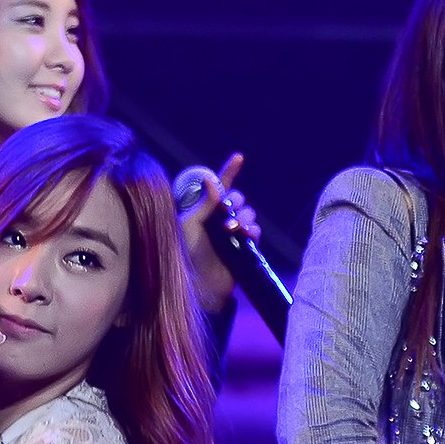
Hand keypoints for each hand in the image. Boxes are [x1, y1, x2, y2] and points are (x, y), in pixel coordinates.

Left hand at [176, 153, 260, 314]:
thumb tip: (211, 180)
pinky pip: (256, 229)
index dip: (228, 172)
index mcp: (201, 212)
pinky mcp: (244, 245)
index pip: (217, 188)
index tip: (239, 157)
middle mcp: (217, 219)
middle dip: (236, 202)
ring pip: (248, 213)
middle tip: (227, 214)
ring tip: (234, 230)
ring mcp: (232, 232)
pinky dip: (253, 230)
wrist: (203, 286)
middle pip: (237, 198)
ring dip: (244, 218)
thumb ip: (203, 204)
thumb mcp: (190, 227)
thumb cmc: (188, 256)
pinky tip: (247, 236)